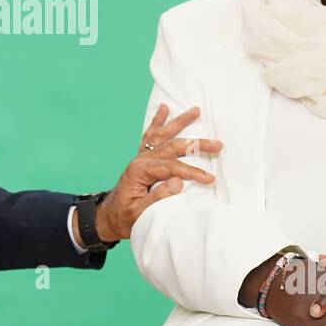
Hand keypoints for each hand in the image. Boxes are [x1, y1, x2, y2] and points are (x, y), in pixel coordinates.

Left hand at [94, 104, 222, 241]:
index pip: (172, 167)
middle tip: (217, 144)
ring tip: (196, 110)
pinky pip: (150, 135)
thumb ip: (157, 198)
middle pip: (173, 147)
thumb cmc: (124, 217)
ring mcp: (141, 156)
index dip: (192, 171)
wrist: (108, 216)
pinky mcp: (141, 157)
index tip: (209, 178)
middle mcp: (141, 159)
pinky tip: (164, 108)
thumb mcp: (140, 214)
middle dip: (196, 144)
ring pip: (163, 135)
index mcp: (140, 171)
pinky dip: (157, 121)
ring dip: (180, 122)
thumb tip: (178, 181)